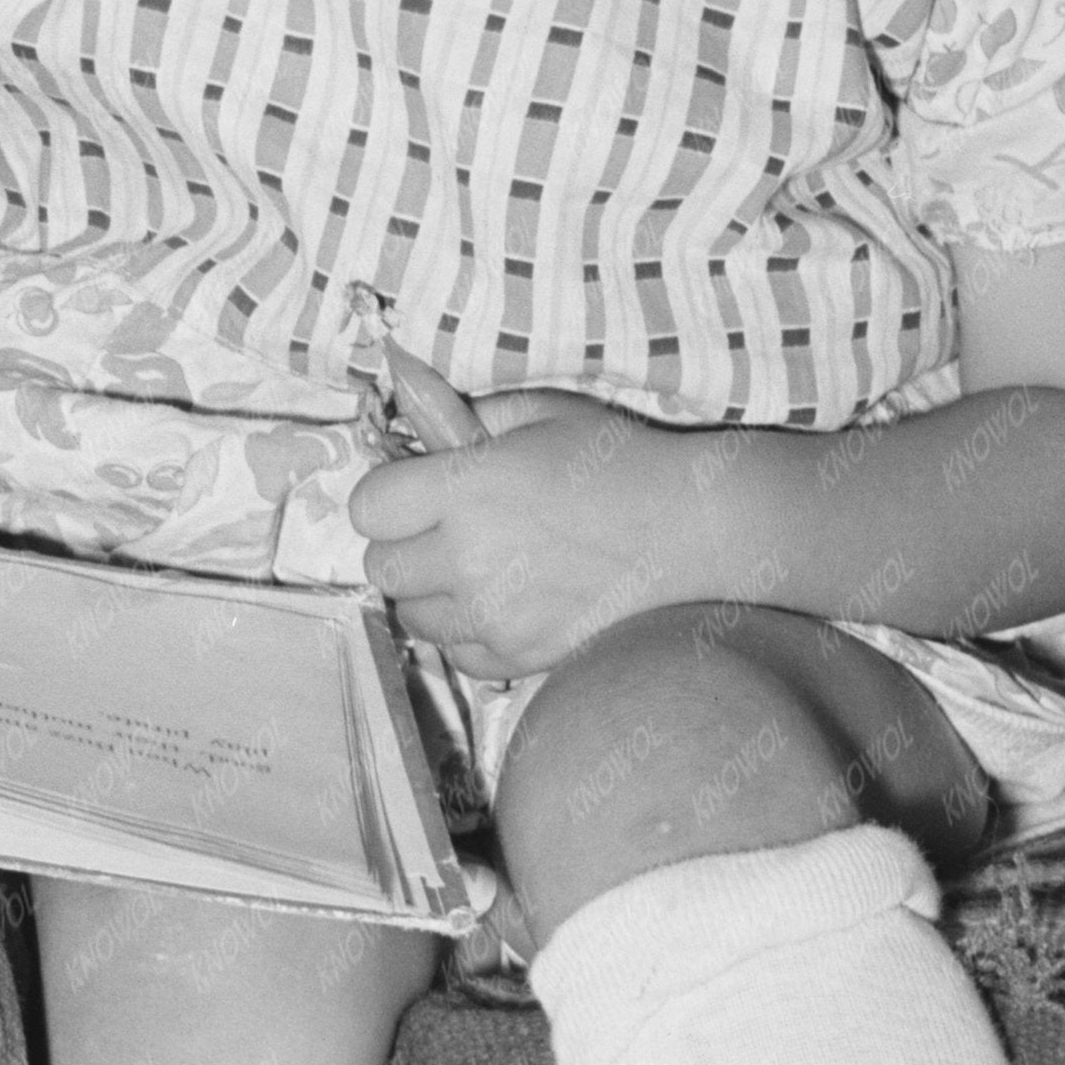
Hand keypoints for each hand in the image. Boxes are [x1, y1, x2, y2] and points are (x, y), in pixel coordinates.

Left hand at [349, 377, 761, 680]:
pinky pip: (455, 653)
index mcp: (467, 489)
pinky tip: (505, 602)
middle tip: (446, 529)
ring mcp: (494, 615)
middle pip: (380, 567)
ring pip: (412, 615)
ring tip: (480, 567)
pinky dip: (469, 633)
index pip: (368, 506)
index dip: (388, 495)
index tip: (415, 489)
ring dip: (432, 592)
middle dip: (404, 545)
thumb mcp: (541, 415)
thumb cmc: (621, 462)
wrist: (696, 531)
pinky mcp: (521, 657)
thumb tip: (410, 406)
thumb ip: (464, 416)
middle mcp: (469, 557)